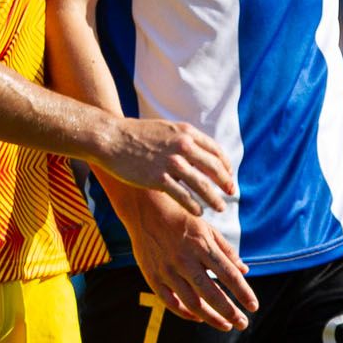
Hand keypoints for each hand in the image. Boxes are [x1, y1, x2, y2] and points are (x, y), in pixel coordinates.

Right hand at [88, 116, 234, 216]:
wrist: (111, 138)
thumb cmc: (136, 134)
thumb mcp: (165, 129)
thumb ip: (183, 139)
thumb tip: (198, 152)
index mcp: (186, 133)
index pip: (215, 150)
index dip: (225, 164)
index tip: (228, 175)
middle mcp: (183, 146)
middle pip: (214, 168)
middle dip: (226, 182)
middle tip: (231, 193)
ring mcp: (171, 163)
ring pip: (202, 185)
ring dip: (214, 198)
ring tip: (220, 207)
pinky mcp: (158, 178)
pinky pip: (183, 196)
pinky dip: (194, 206)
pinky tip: (199, 212)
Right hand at [122, 189, 258, 329]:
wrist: (145, 210)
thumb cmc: (182, 219)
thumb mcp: (207, 228)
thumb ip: (226, 250)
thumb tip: (245, 270)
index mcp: (202, 245)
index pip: (228, 274)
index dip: (243, 293)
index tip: (254, 307)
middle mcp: (185, 259)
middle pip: (211, 293)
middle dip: (229, 312)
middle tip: (242, 324)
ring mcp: (167, 270)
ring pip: (192, 302)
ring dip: (211, 318)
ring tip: (225, 325)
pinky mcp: (152, 276)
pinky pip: (170, 302)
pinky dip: (186, 313)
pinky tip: (199, 318)